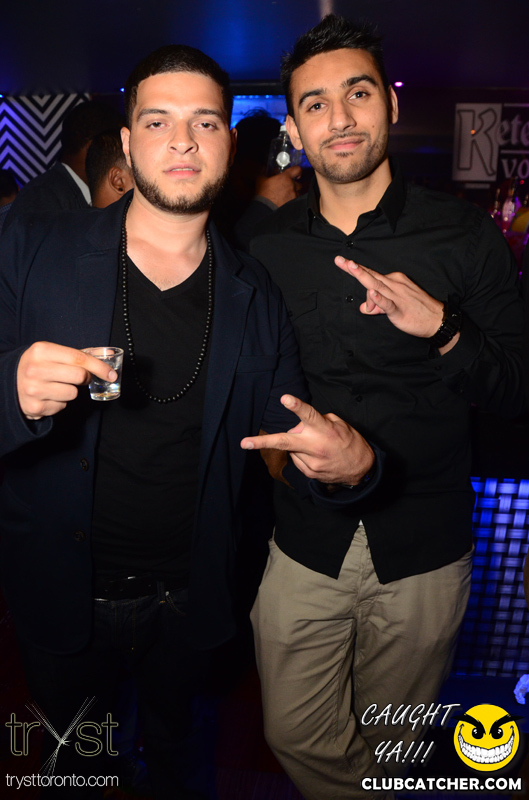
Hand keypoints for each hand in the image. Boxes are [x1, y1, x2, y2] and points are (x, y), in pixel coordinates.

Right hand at [17, 341, 117, 419]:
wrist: (11, 383)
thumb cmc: (40, 366)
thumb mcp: (53, 353)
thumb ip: (80, 354)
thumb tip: (110, 353)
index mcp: (41, 350)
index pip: (79, 358)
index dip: (99, 367)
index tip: (111, 374)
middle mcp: (35, 369)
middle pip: (79, 376)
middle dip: (84, 378)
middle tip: (78, 378)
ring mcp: (34, 389)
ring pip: (72, 394)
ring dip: (70, 391)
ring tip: (56, 386)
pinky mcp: (35, 407)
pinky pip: (62, 407)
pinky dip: (60, 402)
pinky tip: (48, 396)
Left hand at [241, 394, 373, 484]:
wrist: (361, 470)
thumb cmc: (350, 442)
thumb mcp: (340, 424)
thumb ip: (318, 421)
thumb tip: (299, 425)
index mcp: (324, 430)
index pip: (309, 415)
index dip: (296, 406)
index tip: (284, 398)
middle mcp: (316, 446)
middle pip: (285, 442)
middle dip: (262, 442)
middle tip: (244, 443)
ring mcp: (311, 462)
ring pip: (292, 448)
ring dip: (298, 444)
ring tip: (317, 446)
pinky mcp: (309, 473)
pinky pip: (297, 459)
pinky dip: (302, 454)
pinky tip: (316, 455)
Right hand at [255, 166, 301, 207]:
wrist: (265, 209)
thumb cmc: (263, 194)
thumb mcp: (261, 181)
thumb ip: (264, 173)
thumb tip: (264, 168)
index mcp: (285, 177)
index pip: (297, 170)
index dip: (298, 171)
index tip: (297, 174)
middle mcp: (292, 186)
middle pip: (299, 184)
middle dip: (294, 186)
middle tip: (287, 188)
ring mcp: (294, 196)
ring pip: (297, 194)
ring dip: (293, 194)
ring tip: (285, 197)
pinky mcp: (294, 204)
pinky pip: (296, 201)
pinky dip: (292, 202)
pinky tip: (286, 203)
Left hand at [335, 256, 444, 337]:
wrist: (437, 320)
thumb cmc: (416, 310)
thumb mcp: (393, 306)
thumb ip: (377, 305)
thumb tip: (364, 308)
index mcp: (393, 281)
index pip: (371, 276)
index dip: (357, 269)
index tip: (343, 262)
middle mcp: (394, 284)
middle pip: (370, 276)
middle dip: (354, 268)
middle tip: (339, 260)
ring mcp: (397, 296)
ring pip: (376, 285)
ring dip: (363, 276)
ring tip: (351, 267)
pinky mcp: (399, 309)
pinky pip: (388, 304)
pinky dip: (380, 299)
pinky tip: (373, 294)